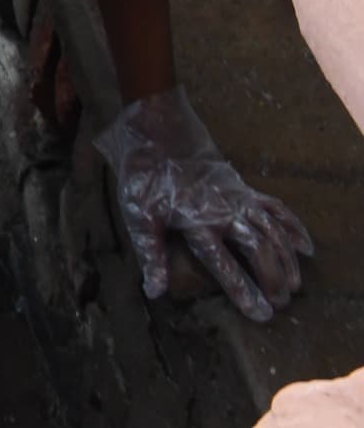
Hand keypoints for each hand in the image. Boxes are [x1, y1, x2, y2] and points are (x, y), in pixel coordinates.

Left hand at [96, 87, 312, 321]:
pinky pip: (276, 208)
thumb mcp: (138, 215)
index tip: (262, 313)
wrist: (158, 130)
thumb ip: (151, 254)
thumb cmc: (144, 176)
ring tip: (295, 285)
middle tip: (282, 303)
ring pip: (274, 232)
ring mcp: (238, 198)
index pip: (226, 266)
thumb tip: (155, 292)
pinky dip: (293, 227)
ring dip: (287, 259)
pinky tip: (306, 247)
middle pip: (259, 250)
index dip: (244, 291)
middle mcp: (225, 213)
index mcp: (197, 223)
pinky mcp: (244, 187)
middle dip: (274, 278)